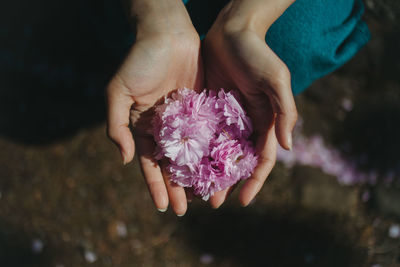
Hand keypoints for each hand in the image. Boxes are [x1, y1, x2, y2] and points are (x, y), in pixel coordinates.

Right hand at [106, 0, 202, 215]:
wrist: (168, 34)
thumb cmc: (140, 61)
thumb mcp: (119, 91)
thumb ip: (117, 126)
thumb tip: (126, 160)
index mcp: (145, 128)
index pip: (150, 164)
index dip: (155, 186)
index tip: (163, 207)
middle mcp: (167, 129)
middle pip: (173, 165)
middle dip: (177, 188)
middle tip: (185, 210)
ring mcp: (187, 122)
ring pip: (194, 155)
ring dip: (198, 177)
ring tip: (205, 198)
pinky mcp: (205, 111)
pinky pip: (211, 136)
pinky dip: (215, 154)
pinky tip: (221, 170)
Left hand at [203, 0, 296, 207]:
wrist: (231, 30)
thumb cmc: (257, 53)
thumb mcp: (276, 79)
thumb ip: (285, 111)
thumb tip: (288, 146)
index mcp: (265, 120)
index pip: (262, 158)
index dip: (254, 181)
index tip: (242, 201)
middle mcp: (245, 123)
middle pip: (236, 160)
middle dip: (227, 182)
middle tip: (212, 202)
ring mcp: (226, 117)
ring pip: (217, 151)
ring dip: (208, 171)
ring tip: (195, 191)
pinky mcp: (208, 108)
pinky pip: (201, 133)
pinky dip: (195, 150)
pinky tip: (183, 163)